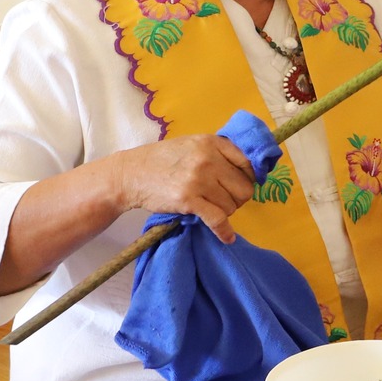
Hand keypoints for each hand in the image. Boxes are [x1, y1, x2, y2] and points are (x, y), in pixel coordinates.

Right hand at [105, 135, 257, 242]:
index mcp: (211, 143)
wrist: (131, 174)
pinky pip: (218, 220)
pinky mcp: (189, 201)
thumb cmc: (163, 160)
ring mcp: (199, 180)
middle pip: (244, 188)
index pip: (248, 163)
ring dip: (225, 211)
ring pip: (232, 206)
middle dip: (237, 198)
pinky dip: (224, 232)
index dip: (250, 177)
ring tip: (209, 206)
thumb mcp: (193, 144)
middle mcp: (208, 159)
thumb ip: (219, 152)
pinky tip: (227, 237)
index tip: (244, 184)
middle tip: (224, 199)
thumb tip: (251, 169)